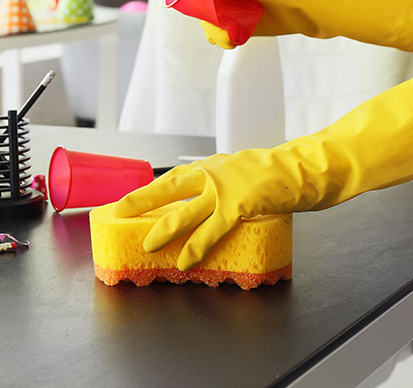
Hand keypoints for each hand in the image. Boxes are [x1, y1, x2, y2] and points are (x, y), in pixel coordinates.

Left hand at [112, 77, 412, 269]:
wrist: (309, 167)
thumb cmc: (279, 173)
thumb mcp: (241, 173)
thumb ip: (220, 187)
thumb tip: (204, 208)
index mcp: (210, 166)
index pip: (170, 180)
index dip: (146, 192)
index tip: (124, 202)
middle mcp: (211, 174)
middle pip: (166, 189)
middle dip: (140, 203)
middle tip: (118, 214)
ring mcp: (224, 189)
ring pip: (183, 213)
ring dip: (163, 231)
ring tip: (147, 246)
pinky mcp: (239, 204)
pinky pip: (211, 230)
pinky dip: (196, 247)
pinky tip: (185, 261)